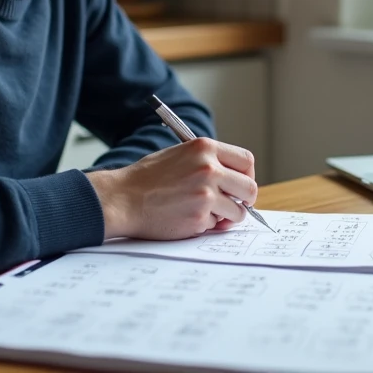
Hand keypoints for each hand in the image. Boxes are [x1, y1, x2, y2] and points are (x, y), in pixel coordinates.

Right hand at [87, 138, 258, 239]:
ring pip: (237, 211)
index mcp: (205, 148)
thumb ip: (208, 161)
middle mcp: (209, 168)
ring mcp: (205, 194)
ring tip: (207, 213)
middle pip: (249, 188)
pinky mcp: (198, 217)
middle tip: (235, 205)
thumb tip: (234, 179)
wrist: (122, 198)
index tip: (241, 185)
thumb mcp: (180, 154)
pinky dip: (206, 224)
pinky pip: (215, 224)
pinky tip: (186, 217)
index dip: (247, 175)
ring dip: (227, 216)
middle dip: (245, 200)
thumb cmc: (147, 178)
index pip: (246, 160)